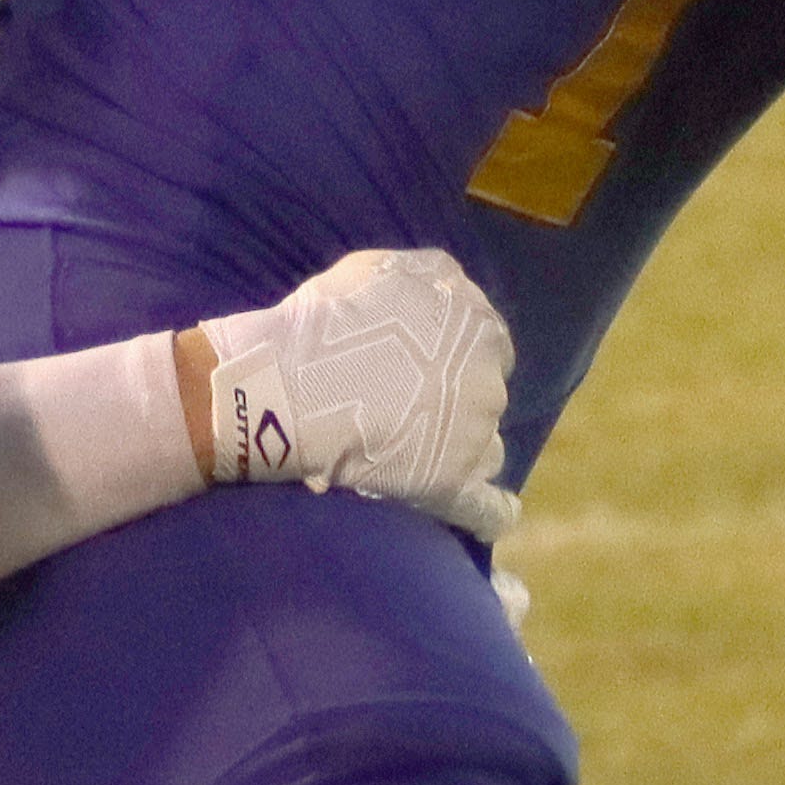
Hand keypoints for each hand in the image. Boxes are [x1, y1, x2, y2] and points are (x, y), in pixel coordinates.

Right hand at [181, 247, 517, 546]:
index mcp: (478, 329)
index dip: (460, 358)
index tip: (430, 368)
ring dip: (464, 450)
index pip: (490, 347)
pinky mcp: (452, 487)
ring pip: (486, 448)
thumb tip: (449, 289)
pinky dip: (491, 513)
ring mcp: (474, 438)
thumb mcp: (385, 269)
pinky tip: (493, 516)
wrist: (291, 384)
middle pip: (487, 397)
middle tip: (415, 409)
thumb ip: (430, 278)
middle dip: (460, 402)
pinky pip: (489, 510)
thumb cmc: (328, 322)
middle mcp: (489, 382)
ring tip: (425, 455)